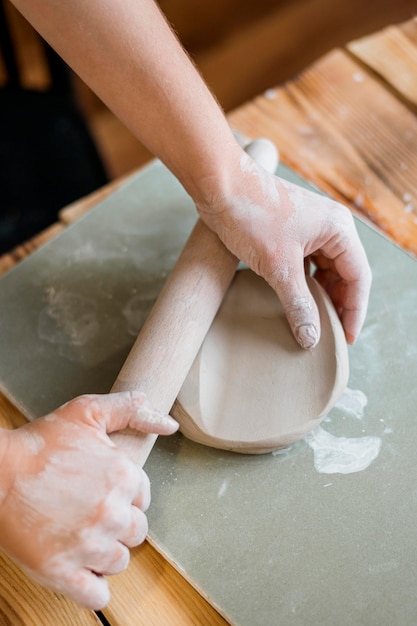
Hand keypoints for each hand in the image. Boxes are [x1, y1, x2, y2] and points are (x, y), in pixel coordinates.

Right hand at [0, 391, 177, 608]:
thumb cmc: (39, 442)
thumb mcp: (87, 411)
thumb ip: (131, 410)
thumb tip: (169, 424)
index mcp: (124, 476)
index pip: (143, 498)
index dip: (125, 497)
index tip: (105, 494)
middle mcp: (113, 513)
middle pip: (136, 532)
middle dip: (119, 525)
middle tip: (92, 515)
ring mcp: (89, 545)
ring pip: (119, 562)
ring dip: (105, 554)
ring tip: (82, 538)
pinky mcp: (62, 572)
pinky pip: (97, 596)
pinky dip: (93, 588)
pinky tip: (81, 571)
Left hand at [197, 149, 370, 347]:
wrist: (219, 186)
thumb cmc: (252, 215)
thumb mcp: (278, 267)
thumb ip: (298, 304)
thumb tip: (311, 338)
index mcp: (338, 229)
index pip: (358, 277)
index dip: (355, 310)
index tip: (347, 338)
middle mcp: (330, 227)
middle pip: (344, 274)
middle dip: (338, 304)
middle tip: (330, 335)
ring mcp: (309, 229)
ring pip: (324, 270)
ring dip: (321, 295)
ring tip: (314, 322)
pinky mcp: (289, 233)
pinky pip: (306, 264)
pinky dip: (304, 284)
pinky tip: (296, 301)